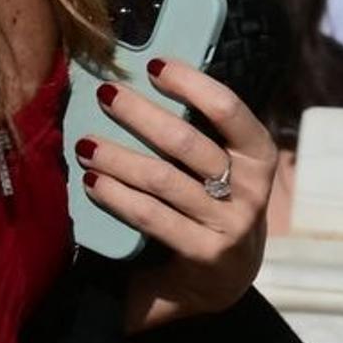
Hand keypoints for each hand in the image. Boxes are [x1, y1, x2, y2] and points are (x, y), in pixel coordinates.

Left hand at [73, 59, 277, 331]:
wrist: (222, 277)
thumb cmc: (211, 199)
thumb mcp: (219, 162)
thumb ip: (196, 126)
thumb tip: (144, 71)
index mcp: (258, 154)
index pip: (228, 109)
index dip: (190, 83)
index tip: (152, 65)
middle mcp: (252, 190)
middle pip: (186, 142)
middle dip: (138, 113)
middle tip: (104, 93)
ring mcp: (231, 226)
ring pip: (162, 179)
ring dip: (117, 157)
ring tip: (85, 143)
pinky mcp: (205, 255)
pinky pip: (151, 216)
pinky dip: (117, 196)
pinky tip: (92, 182)